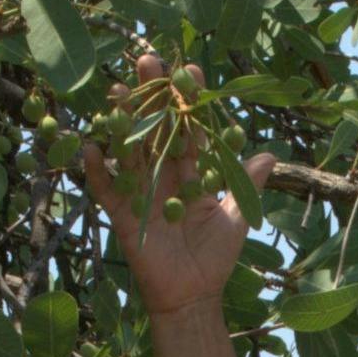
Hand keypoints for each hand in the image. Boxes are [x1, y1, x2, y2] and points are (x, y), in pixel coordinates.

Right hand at [81, 49, 277, 317]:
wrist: (193, 295)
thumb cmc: (215, 258)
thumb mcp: (236, 218)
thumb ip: (247, 185)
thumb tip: (268, 154)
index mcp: (191, 174)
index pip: (190, 130)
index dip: (189, 103)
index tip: (190, 71)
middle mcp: (164, 177)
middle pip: (157, 130)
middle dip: (152, 97)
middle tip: (149, 61)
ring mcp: (142, 193)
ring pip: (131, 150)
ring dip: (124, 121)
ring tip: (118, 90)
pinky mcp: (124, 215)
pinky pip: (107, 190)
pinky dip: (97, 171)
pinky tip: (90, 146)